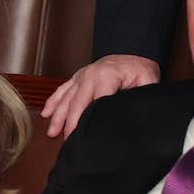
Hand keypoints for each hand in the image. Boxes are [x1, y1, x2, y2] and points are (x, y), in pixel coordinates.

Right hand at [41, 54, 158, 137]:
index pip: (96, 104)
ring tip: (52, 133)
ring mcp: (82, 75)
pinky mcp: (78, 77)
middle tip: (68, 142)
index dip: (90, 122)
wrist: (133, 51)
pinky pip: (62, 90)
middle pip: (77, 104)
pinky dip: (53, 102)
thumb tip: (133, 117)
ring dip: (58, 116)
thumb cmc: (140, 68)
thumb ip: (140, 99)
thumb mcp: (147, 83)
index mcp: (107, 76)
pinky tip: (47, 113)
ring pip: (66, 98)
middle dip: (70, 124)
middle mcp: (90, 75)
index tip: (86, 138)